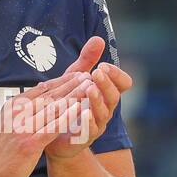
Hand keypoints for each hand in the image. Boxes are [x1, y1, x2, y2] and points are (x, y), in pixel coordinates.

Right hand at [0, 73, 88, 176]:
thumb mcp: (7, 124)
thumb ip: (21, 111)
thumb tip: (35, 97)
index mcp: (13, 106)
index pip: (41, 89)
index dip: (61, 81)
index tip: (77, 74)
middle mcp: (18, 113)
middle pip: (50, 95)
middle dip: (71, 84)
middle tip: (88, 75)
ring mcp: (23, 128)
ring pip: (53, 108)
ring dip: (73, 96)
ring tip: (90, 87)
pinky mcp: (29, 143)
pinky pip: (52, 127)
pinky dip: (67, 117)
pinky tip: (80, 110)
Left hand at [45, 37, 132, 159]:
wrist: (53, 136)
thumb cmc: (67, 104)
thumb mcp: (75, 79)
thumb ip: (86, 61)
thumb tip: (98, 38)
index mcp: (106, 95)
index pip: (123, 84)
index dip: (116, 74)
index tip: (103, 65)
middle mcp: (105, 109)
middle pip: (114, 96)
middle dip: (106, 83)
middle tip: (98, 72)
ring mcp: (96, 125)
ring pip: (103, 113)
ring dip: (97, 100)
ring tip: (90, 88)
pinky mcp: (83, 139)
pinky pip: (89, 131)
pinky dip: (87, 122)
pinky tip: (83, 113)